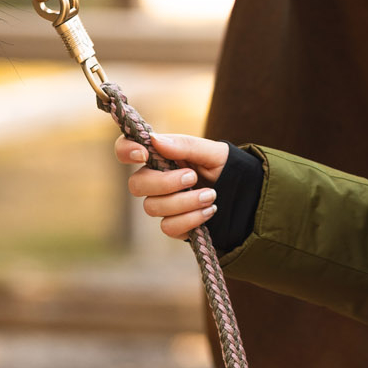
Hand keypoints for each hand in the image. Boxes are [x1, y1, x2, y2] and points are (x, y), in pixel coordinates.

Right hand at [115, 130, 229, 240]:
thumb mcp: (211, 151)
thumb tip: (154, 140)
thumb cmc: (222, 166)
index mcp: (159, 156)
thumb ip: (184, 145)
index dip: (126, 150)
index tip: (143, 154)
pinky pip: (168, 227)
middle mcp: (155, 180)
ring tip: (210, 195)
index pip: (126, 150)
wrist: (242, 194)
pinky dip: (191, 219)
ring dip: (184, 201)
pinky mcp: (172, 225)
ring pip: (152, 207)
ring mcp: (162, 204)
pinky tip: (209, 210)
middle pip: (136, 185)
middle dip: (164, 183)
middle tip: (192, 177)